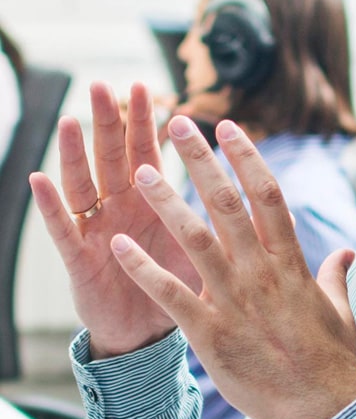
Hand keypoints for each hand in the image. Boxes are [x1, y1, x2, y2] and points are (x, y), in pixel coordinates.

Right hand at [30, 82, 200, 358]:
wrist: (151, 331)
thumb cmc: (177, 285)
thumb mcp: (197, 246)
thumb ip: (212, 218)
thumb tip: (253, 192)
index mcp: (153, 204)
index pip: (147, 155)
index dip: (145, 124)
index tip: (147, 89)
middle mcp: (122, 210)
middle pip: (112, 160)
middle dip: (108, 125)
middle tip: (103, 87)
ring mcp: (98, 231)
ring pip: (84, 187)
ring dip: (74, 156)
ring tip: (69, 122)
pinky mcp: (81, 261)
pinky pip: (64, 231)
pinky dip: (52, 208)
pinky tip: (39, 180)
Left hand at [110, 116, 355, 418]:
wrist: (322, 410)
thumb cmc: (333, 360)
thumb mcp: (341, 309)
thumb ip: (337, 274)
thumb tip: (347, 251)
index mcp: (293, 264)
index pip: (268, 195)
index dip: (246, 156)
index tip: (227, 128)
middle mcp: (261, 274)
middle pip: (226, 203)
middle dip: (200, 160)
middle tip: (177, 124)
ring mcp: (235, 302)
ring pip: (193, 239)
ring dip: (165, 201)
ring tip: (140, 172)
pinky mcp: (211, 334)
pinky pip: (170, 294)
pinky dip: (143, 268)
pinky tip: (118, 245)